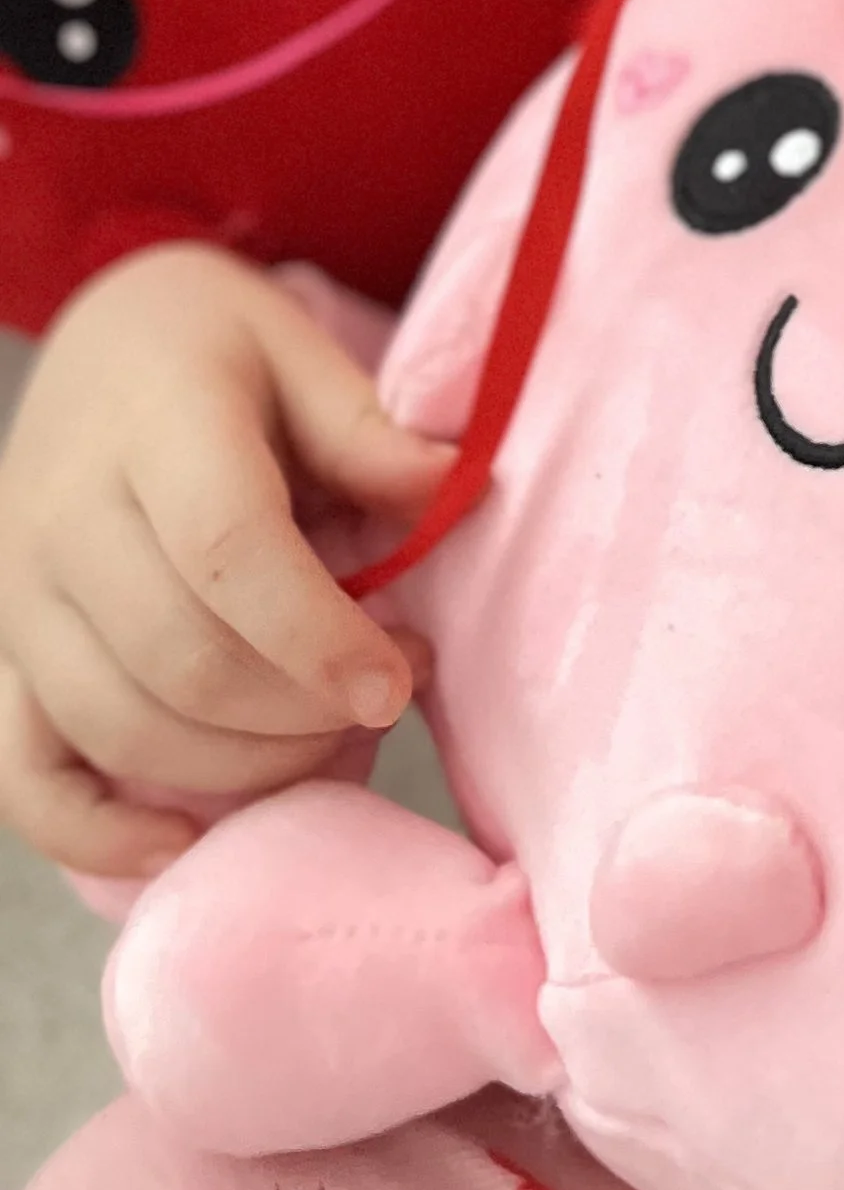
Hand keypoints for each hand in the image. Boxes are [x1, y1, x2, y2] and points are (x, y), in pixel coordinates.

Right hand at [0, 246, 450, 876]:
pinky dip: (98, 832)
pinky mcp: (5, 653)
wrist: (100, 344)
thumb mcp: (298, 349)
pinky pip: (26, 773)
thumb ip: (367, 427)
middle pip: (179, 659)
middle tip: (394, 686)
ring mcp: (18, 596)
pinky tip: (187, 845)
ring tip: (337, 728)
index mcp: (151, 427)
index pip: (224, 552)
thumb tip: (452, 487)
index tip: (400, 679)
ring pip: (120, 725)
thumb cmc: (218, 351)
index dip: (318, 635)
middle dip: (305, 707)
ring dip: (245, 763)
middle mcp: (62, 518)